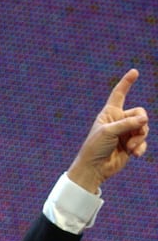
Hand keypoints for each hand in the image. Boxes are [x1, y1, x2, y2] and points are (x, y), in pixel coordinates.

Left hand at [67, 69, 147, 191]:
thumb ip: (127, 124)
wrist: (94, 169)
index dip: (126, 83)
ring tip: (130, 147)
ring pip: (143, 128)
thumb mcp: (109, 132)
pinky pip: (143, 142)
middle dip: (141, 123)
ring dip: (139, 138)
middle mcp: (119, 121)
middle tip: (137, 131)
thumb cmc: (95, 148)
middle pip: (140, 113)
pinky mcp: (131, 145)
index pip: (119, 94)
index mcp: (110, 113)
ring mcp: (126, 133)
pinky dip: (141, 147)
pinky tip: (135, 154)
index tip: (134, 71)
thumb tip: (145, 121)